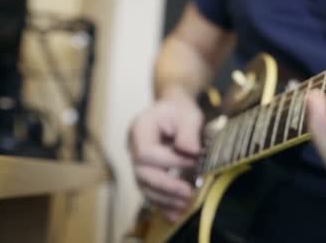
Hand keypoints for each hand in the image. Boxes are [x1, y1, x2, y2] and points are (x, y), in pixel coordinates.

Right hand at [128, 87, 203, 221]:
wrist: (173, 110)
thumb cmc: (180, 110)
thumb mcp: (188, 114)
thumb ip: (188, 132)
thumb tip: (190, 152)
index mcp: (140, 128)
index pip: (146, 152)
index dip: (168, 161)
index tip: (192, 161)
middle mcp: (133, 147)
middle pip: (141, 173)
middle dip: (165, 185)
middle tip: (188, 193)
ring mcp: (137, 162)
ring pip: (144, 186)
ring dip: (164, 199)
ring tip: (184, 205)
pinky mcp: (146, 173)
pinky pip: (150, 191)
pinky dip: (162, 204)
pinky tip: (175, 214)